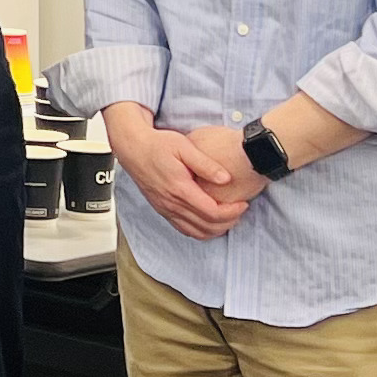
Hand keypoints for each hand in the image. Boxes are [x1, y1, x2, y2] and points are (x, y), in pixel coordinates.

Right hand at [113, 113, 254, 240]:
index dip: (232, 212)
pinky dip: (200, 231)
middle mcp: (171, 203)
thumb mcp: (184, 146)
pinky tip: (210, 222)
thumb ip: (206, 164)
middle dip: (228, 222)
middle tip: (240, 211)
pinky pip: (184, 229)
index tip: (243, 203)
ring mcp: (165, 209)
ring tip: (229, 218)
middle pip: (207, 226)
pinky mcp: (162, 210)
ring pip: (196, 232)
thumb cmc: (157, 144)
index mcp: (179, 188)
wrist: (133, 149)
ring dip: (216, 229)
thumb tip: (226, 178)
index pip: (212, 212)